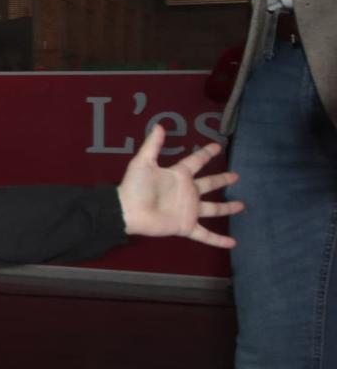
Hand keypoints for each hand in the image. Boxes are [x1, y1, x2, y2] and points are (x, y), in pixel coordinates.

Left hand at [114, 126, 242, 248]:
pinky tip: (232, 243)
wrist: (127, 211)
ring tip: (242, 205)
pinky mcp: (186, 225)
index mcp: (178, 176)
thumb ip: (152, 145)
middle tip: (236, 176)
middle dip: (222, 180)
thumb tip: (159, 125)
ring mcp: (188, 210)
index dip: (206, 154)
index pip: (196, 162)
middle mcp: (187, 192)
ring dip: (227, 208)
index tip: (217, 146)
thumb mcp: (143, 162)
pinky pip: (206, 235)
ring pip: (213, 209)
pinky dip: (218, 240)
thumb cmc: (134, 186)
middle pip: (209, 184)